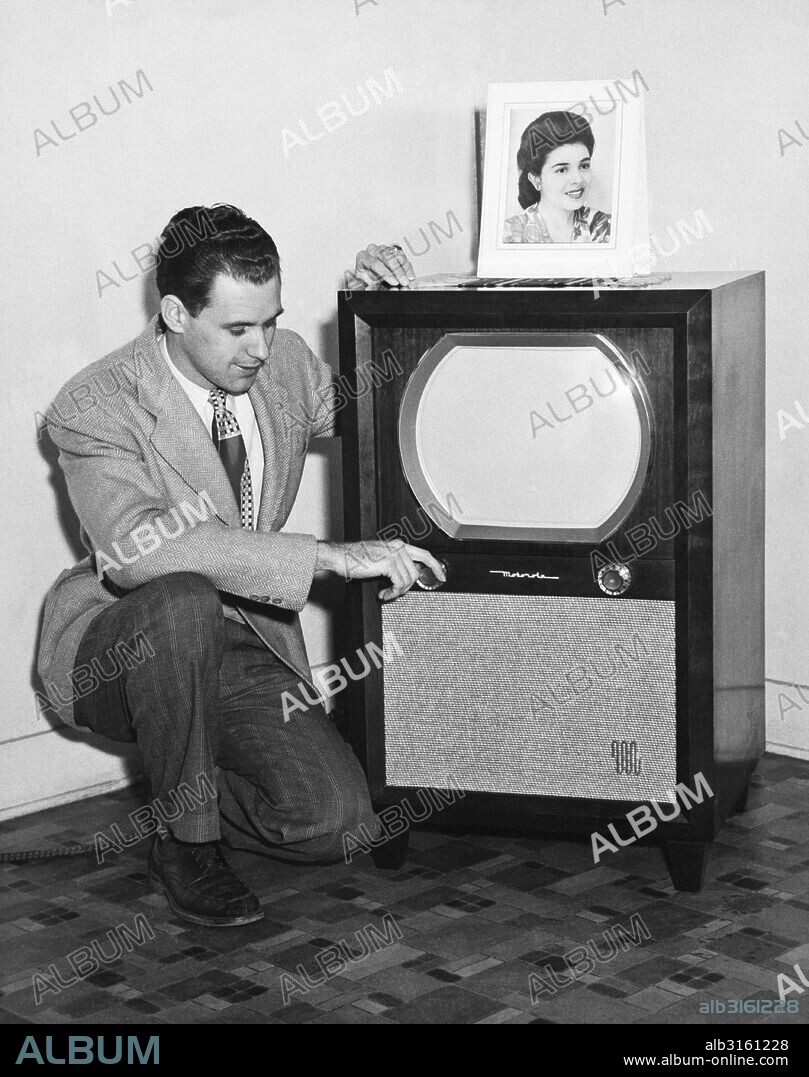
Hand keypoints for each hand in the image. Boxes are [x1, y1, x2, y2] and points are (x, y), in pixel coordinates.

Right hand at [316, 539, 444, 600]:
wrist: (340, 557)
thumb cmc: (355, 559)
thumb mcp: (380, 559)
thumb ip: (396, 564)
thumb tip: (408, 578)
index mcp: (398, 544)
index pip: (424, 554)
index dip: (436, 566)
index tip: (442, 577)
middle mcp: (398, 547)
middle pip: (416, 572)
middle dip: (408, 587)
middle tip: (395, 593)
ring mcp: (394, 554)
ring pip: (408, 581)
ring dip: (397, 592)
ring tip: (386, 593)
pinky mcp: (388, 563)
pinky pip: (399, 584)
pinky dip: (393, 593)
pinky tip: (383, 594)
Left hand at [349, 243, 414, 288]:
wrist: (372, 284)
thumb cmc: (365, 285)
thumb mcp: (360, 288)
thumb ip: (361, 286)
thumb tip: (360, 282)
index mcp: (362, 257)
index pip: (374, 262)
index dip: (386, 273)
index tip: (394, 283)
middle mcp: (373, 251)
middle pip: (387, 257)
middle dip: (397, 271)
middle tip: (404, 283)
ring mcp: (384, 249)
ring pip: (396, 255)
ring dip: (404, 269)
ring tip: (408, 281)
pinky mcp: (393, 252)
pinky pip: (403, 257)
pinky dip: (408, 267)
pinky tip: (411, 277)